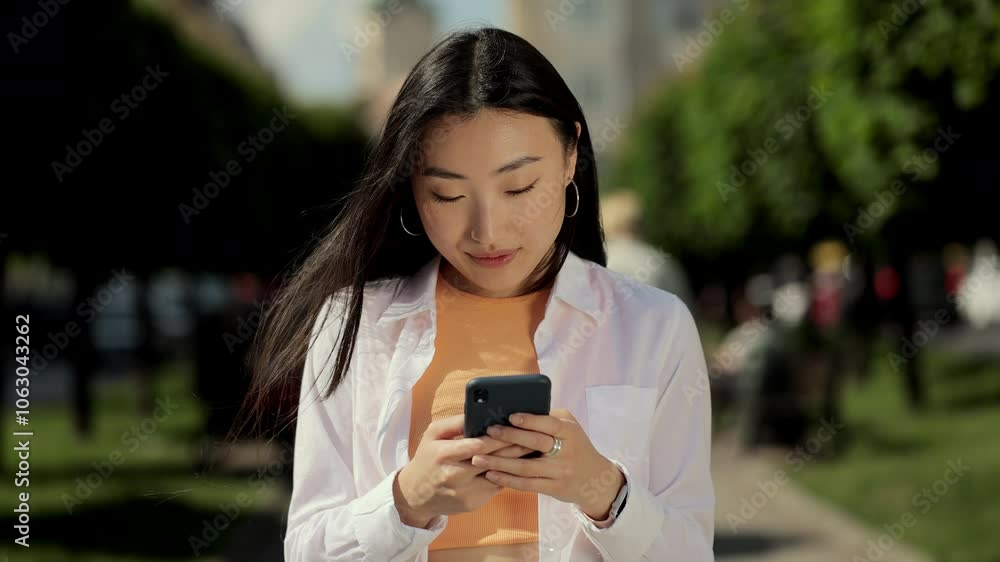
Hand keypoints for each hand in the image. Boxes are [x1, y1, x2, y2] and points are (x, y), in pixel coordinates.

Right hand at [393, 414, 536, 527]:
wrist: (415, 494)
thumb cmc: (427, 458)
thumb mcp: (433, 434)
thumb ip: (455, 423)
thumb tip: (478, 411)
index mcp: (445, 454)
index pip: (478, 445)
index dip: (499, 437)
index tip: (516, 427)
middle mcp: (455, 475)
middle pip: (492, 460)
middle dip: (514, 448)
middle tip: (532, 438)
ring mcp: (465, 492)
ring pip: (498, 476)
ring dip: (515, 464)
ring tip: (530, 450)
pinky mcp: (472, 504)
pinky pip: (495, 488)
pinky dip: (507, 476)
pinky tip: (517, 466)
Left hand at [470, 408, 625, 519]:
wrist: (595, 478)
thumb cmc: (575, 445)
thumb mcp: (569, 427)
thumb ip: (547, 418)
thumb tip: (514, 409)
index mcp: (569, 431)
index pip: (549, 423)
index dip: (529, 420)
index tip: (510, 416)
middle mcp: (566, 451)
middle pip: (535, 444)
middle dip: (509, 438)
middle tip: (487, 433)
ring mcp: (560, 472)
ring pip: (526, 468)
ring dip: (499, 463)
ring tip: (478, 458)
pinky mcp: (553, 489)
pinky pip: (527, 485)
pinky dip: (506, 480)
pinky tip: (490, 475)